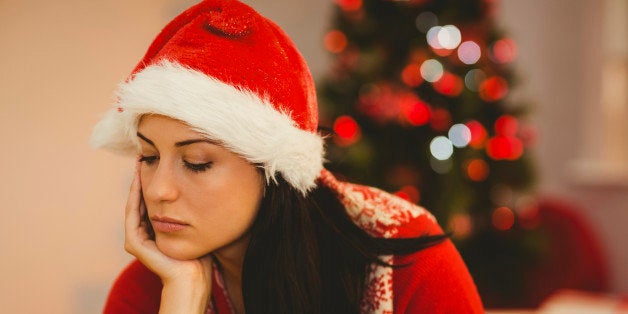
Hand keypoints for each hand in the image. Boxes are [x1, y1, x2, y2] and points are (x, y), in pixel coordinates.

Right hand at [125, 158, 212, 312]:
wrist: (193, 275)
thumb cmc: (200, 251)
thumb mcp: (195, 222)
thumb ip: (191, 206)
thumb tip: (200, 184)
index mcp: (155, 229)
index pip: (150, 199)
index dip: (151, 180)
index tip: (155, 159)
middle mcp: (143, 233)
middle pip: (140, 199)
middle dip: (141, 177)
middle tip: (142, 155)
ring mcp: (136, 238)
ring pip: (134, 203)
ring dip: (135, 183)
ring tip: (140, 162)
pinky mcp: (134, 243)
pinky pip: (132, 214)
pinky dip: (134, 196)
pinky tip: (138, 180)